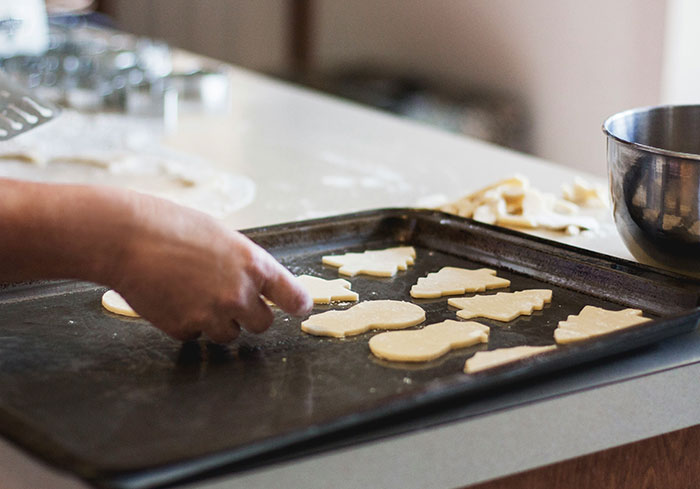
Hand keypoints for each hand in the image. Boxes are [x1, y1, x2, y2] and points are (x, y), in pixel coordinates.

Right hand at [109, 194, 311, 342]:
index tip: (299, 308)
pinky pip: (195, 335)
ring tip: (192, 294)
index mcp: (254, 265)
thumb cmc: (170, 225)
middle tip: (227, 299)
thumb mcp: (220, 236)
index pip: (293, 296)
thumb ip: (242, 262)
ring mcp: (212, 315)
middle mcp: (240, 294)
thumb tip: (252, 282)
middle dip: (248, 315)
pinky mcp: (184, 328)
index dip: (298, 304)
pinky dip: (186, 324)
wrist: (126, 237)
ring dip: (217, 322)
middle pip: (262, 324)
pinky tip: (171, 299)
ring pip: (229, 335)